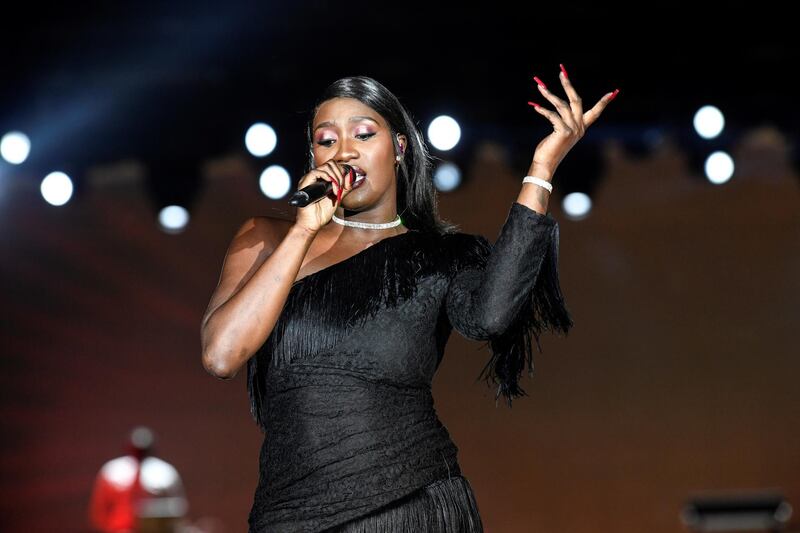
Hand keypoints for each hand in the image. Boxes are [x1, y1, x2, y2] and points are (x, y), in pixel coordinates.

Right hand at [293, 160, 354, 233]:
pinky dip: (327, 177)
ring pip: (325, 166)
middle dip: (340, 174)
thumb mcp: (338, 198)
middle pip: (330, 163)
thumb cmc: (322, 213)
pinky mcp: (305, 183)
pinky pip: (316, 172)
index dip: (342, 173)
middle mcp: (314, 177)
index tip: (346, 186)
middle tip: (341, 188)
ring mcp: (309, 179)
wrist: (313, 223)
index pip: (333, 166)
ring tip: (336, 189)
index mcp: (321, 179)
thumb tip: (350, 176)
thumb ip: (344, 188)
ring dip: (335, 177)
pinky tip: (331, 186)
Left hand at [527, 64, 617, 178]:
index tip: (614, 92)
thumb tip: (559, 104)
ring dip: (549, 95)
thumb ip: (563, 120)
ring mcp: (572, 130)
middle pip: (576, 100)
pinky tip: (535, 106)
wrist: (545, 164)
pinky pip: (552, 115)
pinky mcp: (563, 132)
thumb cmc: (550, 148)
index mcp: (581, 128)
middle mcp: (579, 128)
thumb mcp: (559, 132)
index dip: (604, 102)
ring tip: (539, 87)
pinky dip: (543, 110)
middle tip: (561, 72)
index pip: (596, 112)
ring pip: (561, 105)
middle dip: (568, 85)